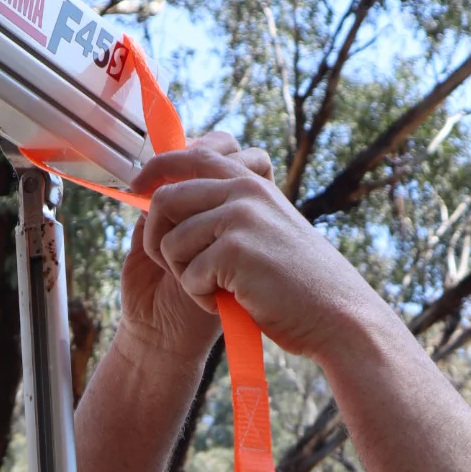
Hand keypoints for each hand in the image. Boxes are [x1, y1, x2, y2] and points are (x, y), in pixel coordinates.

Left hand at [134, 141, 378, 361]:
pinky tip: (231, 302)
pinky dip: (201, 298)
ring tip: (219, 291)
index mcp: (249, 180)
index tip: (136, 191)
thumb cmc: (298, 283)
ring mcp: (239, 216)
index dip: (153, 172)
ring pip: (171, 243)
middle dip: (155, 238)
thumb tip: (168, 198)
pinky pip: (188, 275)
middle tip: (171, 268)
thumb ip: (228, 209)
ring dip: (185, 278)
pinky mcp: (235, 250)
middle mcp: (243, 189)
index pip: (188, 156)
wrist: (335, 315)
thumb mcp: (264, 230)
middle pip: (164, 198)